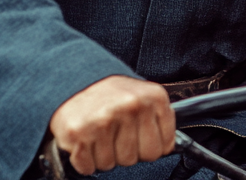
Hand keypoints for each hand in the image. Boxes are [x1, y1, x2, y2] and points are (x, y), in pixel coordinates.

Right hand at [48, 75, 174, 174]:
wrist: (73, 79)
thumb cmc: (109, 93)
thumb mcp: (143, 96)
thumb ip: (158, 119)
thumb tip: (172, 146)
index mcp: (153, 98)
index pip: (162, 148)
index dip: (147, 145)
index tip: (136, 134)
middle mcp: (130, 107)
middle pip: (135, 159)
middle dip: (123, 151)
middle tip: (113, 132)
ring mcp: (104, 120)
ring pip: (110, 164)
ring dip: (102, 154)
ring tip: (98, 132)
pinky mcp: (79, 133)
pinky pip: (88, 167)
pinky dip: (84, 159)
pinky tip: (85, 139)